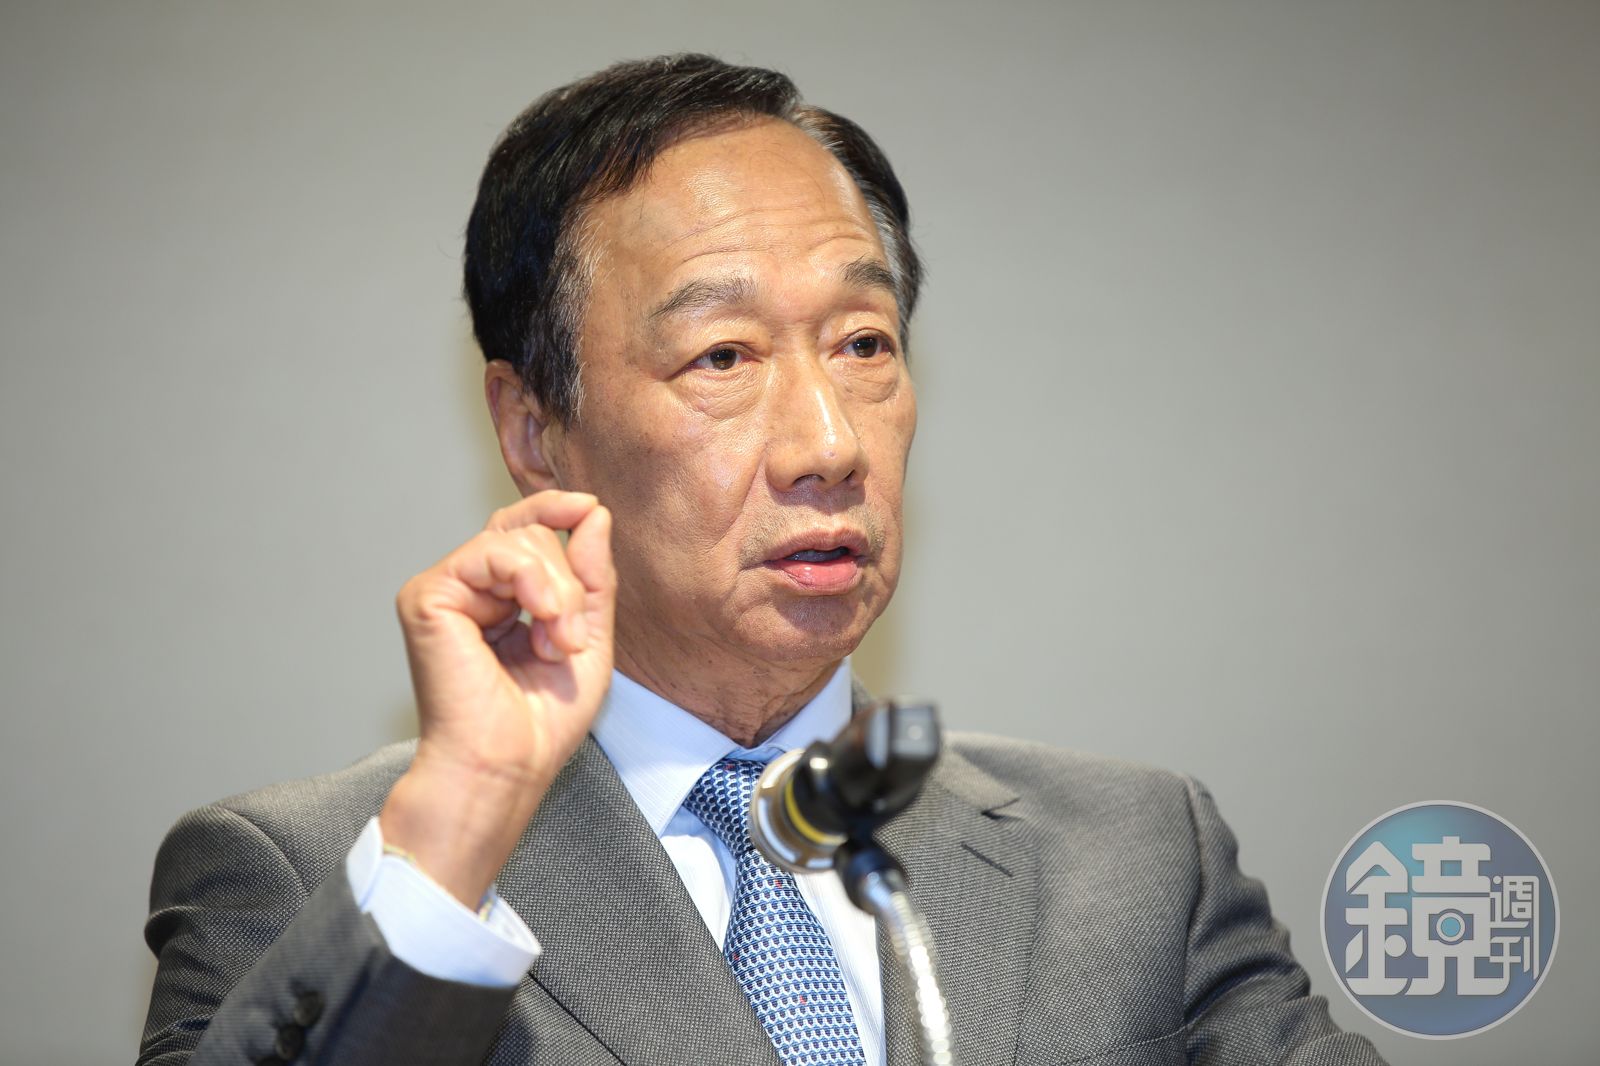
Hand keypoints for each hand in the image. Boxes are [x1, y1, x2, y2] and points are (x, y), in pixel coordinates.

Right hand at [380, 490, 614, 905]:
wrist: (504, 767)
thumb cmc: (539, 724)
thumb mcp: (586, 638)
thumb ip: (592, 576)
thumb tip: (592, 511)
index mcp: (498, 600)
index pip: (524, 531)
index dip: (556, 510)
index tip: (590, 507)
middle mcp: (467, 591)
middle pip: (529, 532)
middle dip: (570, 583)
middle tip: (570, 642)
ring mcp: (444, 591)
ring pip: (518, 538)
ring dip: (557, 591)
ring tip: (558, 644)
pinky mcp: (427, 597)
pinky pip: (493, 552)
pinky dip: (532, 581)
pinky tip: (541, 622)